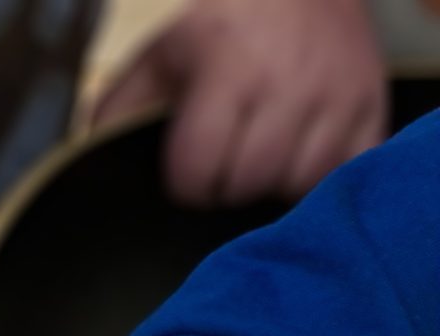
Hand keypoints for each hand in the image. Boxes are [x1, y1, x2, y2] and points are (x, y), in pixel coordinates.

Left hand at [93, 0, 386, 204]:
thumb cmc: (218, 26)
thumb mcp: (159, 58)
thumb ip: (119, 112)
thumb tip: (86, 168)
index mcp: (226, 74)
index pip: (197, 173)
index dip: (185, 184)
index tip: (188, 174)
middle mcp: (286, 85)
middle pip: (247, 185)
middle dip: (227, 186)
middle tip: (225, 167)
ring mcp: (337, 95)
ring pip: (299, 185)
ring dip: (275, 185)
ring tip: (264, 160)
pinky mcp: (373, 104)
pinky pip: (347, 171)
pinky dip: (322, 177)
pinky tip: (302, 160)